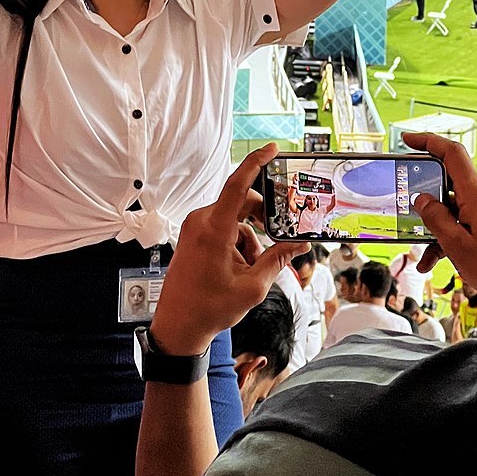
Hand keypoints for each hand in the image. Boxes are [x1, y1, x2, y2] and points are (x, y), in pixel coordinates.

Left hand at [150, 144, 308, 355]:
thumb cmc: (208, 308)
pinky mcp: (193, 236)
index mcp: (214, 229)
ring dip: (251, 237)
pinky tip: (241, 268)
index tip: (272, 148)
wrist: (178, 327)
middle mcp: (201, 222)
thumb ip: (277, 260)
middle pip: (241, 203)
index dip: (256, 162)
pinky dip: (237, 242)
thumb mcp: (252, 286)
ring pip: (235, 219)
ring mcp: (195, 229)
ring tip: (254, 268)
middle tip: (280, 233)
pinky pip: (223, 228)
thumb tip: (299, 245)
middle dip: (263, 218)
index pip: (237, 185)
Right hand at [405, 132, 476, 303]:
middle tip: (406, 207)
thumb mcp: (458, 245)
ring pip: (452, 204)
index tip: (407, 140)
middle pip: (446, 180)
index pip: (451, 152)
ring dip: (436, 225)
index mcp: (476, 193)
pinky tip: (437, 258)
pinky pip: (463, 216)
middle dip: (424, 196)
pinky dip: (450, 233)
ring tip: (424, 252)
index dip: (428, 141)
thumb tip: (421, 200)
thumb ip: (435, 219)